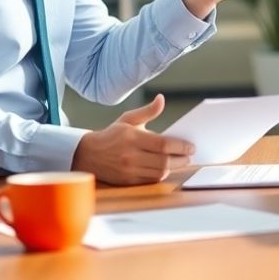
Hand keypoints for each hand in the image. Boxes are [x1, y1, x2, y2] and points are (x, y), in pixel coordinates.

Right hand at [71, 94, 194, 185]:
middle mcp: (130, 155)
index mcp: (132, 138)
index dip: (180, 146)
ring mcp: (128, 170)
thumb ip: (147, 111)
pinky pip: (150, 180)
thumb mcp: (128, 119)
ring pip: (159, 172)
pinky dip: (160, 175)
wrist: (87, 154)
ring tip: (180, 161)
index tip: (191, 147)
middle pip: (164, 161)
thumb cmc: (112, 135)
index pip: (163, 144)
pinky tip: (165, 168)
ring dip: (172, 168)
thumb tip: (161, 99)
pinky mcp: (127, 181)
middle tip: (189, 156)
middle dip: (181, 159)